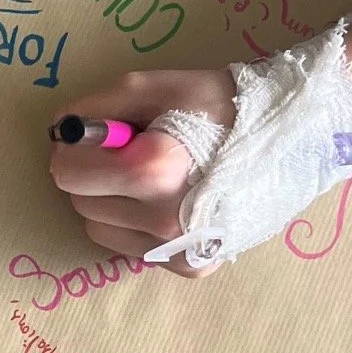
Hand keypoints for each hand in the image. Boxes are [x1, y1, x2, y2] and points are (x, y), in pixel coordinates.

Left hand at [48, 70, 236, 278]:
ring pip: (98, 228)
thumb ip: (98, 106)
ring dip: (110, 200)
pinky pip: (128, 247)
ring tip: (149, 176)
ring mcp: (176, 249)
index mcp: (152, 169)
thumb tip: (59, 129)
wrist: (292, 141)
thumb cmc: (224, 105)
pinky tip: (164, 200)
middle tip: (128, 151)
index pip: (67, 172)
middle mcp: (161, 219)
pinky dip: (133, 224)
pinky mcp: (188, 266)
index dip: (72, 148)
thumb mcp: (158, 86)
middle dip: (92, 174)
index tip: (93, 135)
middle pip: (80, 201)